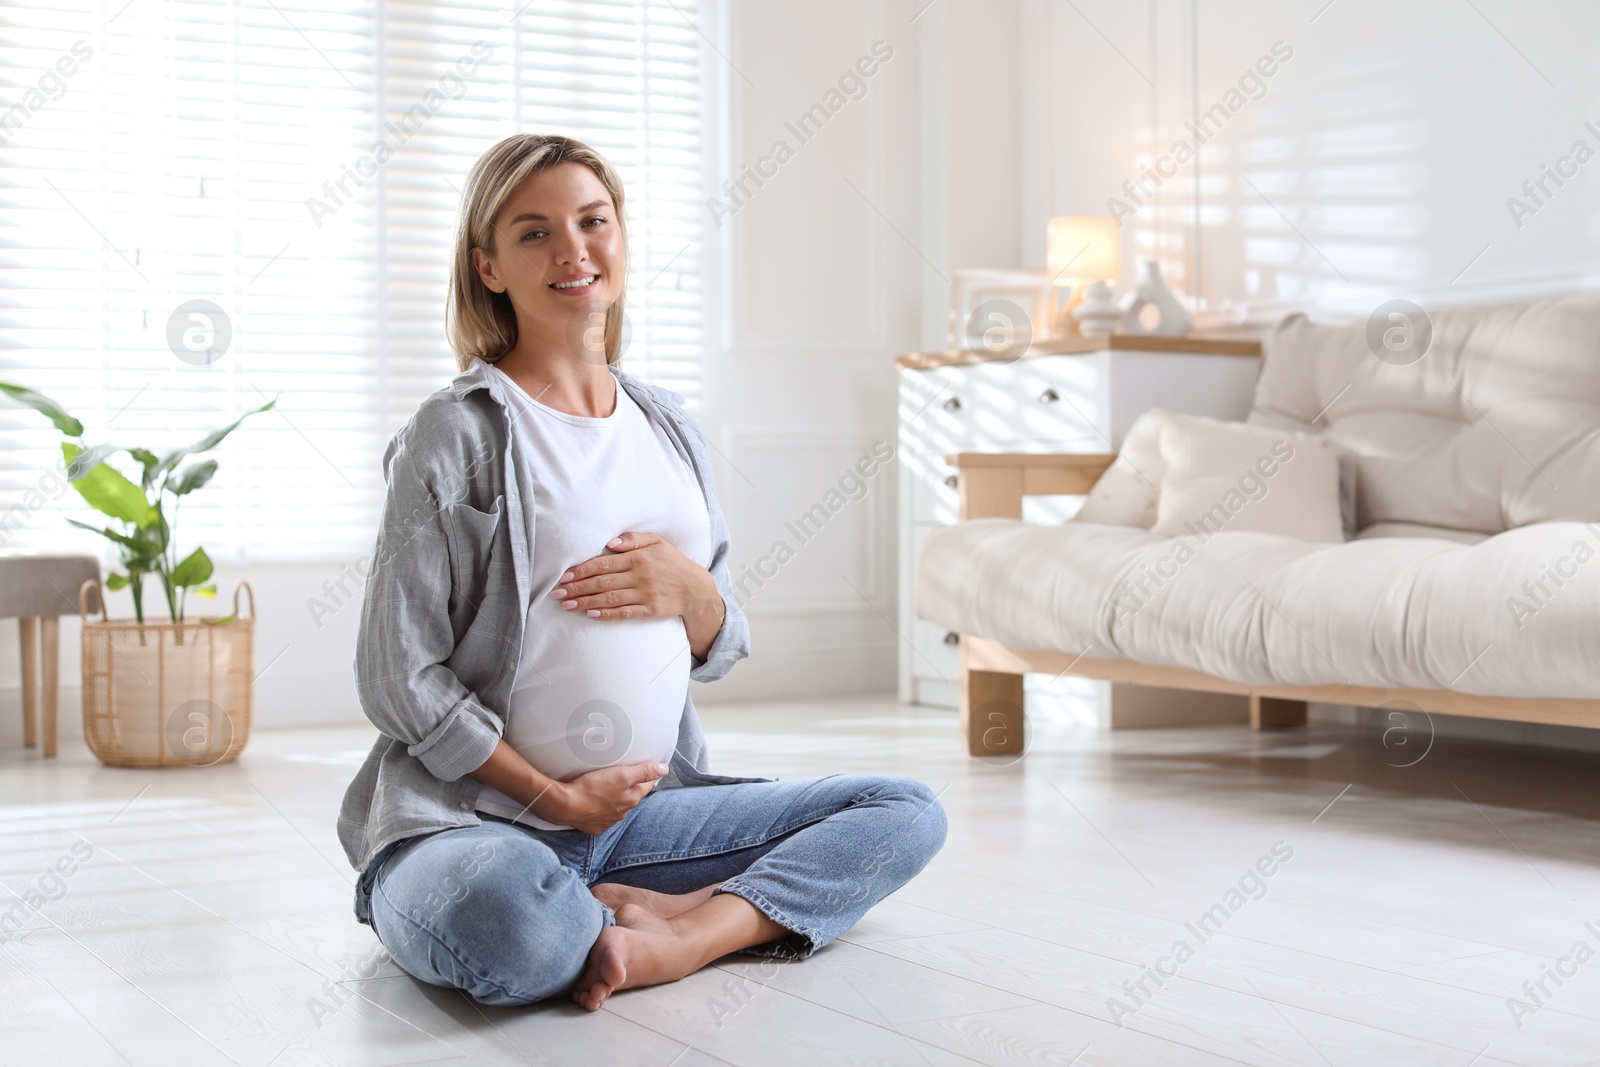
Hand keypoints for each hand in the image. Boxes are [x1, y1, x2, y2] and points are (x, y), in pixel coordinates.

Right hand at [542, 761, 667, 834]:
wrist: (564, 805)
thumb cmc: (592, 788)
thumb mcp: (621, 774)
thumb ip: (643, 772)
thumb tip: (664, 770)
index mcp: (631, 799)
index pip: (647, 785)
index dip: (648, 776)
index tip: (647, 769)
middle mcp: (622, 813)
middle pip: (631, 796)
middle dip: (631, 787)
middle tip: (624, 775)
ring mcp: (607, 821)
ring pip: (617, 807)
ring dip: (615, 798)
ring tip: (606, 787)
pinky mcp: (593, 826)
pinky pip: (602, 816)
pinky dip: (601, 809)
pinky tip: (594, 802)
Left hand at [551, 531, 718, 622]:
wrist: (696, 588)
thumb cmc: (672, 563)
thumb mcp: (657, 542)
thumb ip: (634, 538)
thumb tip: (611, 542)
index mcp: (639, 557)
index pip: (603, 563)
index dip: (581, 570)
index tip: (564, 576)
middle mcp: (640, 575)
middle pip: (602, 582)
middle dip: (577, 588)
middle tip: (557, 594)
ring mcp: (645, 594)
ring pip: (609, 599)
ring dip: (585, 602)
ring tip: (567, 606)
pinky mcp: (650, 610)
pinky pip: (624, 613)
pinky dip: (606, 614)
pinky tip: (590, 614)